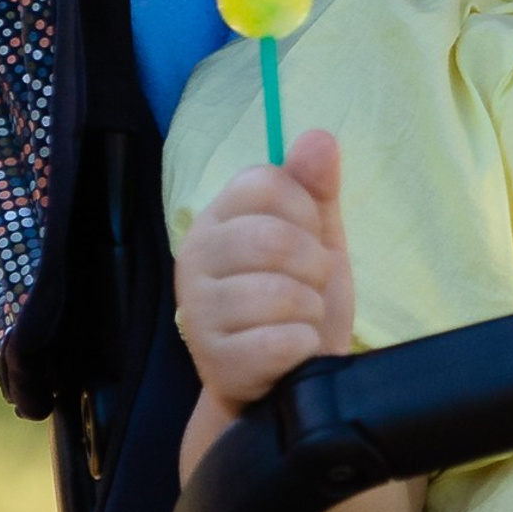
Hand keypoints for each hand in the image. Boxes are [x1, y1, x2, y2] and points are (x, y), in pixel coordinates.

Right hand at [174, 129, 354, 410]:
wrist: (288, 375)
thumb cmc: (300, 295)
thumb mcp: (317, 234)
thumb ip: (316, 185)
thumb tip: (318, 136)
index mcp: (218, 219)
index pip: (266, 183)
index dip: (305, 212)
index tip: (307, 237)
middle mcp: (194, 259)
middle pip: (274, 238)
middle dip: (314, 265)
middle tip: (309, 285)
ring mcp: (199, 312)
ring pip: (282, 293)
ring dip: (311, 309)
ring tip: (297, 318)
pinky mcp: (217, 362)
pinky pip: (284, 341)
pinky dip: (306, 345)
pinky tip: (292, 350)